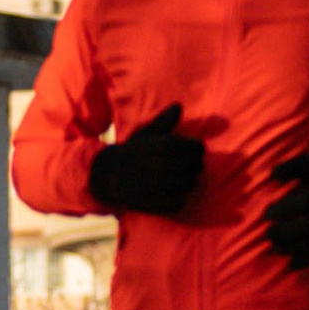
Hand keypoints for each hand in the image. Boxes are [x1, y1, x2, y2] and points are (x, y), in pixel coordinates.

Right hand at [89, 102, 204, 216]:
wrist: (108, 175)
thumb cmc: (134, 151)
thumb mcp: (146, 134)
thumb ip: (164, 121)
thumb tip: (179, 105)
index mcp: (152, 146)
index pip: (184, 146)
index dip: (196, 148)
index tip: (199, 149)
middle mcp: (151, 165)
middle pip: (186, 166)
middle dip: (196, 165)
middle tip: (198, 165)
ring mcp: (148, 186)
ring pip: (182, 185)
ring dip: (191, 182)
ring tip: (192, 179)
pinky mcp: (147, 203)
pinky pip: (173, 204)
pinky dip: (181, 200)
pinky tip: (182, 194)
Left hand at [266, 148, 308, 269]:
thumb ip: (291, 167)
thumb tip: (271, 175)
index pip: (301, 205)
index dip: (282, 210)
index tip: (268, 213)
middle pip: (307, 228)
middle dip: (285, 233)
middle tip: (269, 233)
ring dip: (293, 250)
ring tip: (277, 248)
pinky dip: (308, 261)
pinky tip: (292, 263)